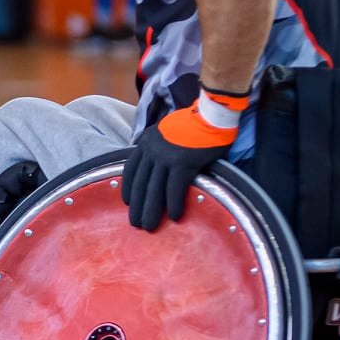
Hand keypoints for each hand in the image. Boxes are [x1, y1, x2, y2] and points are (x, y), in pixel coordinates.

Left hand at [120, 90, 245, 230]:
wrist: (211, 113)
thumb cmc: (195, 123)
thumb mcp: (168, 131)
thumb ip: (160, 147)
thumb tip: (159, 166)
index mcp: (146, 141)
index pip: (131, 168)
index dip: (128, 187)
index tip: (127, 202)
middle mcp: (152, 149)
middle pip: (140, 183)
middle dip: (137, 206)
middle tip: (135, 223)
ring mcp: (166, 156)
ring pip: (154, 189)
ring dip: (151, 210)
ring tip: (149, 226)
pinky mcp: (183, 162)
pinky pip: (174, 188)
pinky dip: (174, 204)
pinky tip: (174, 217)